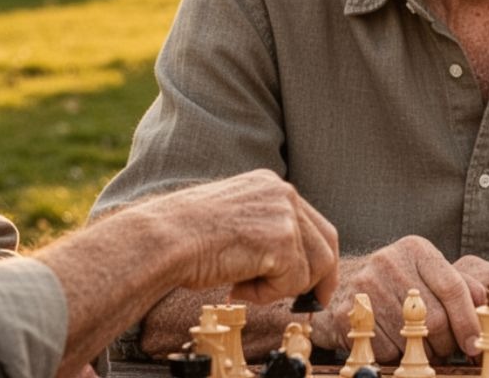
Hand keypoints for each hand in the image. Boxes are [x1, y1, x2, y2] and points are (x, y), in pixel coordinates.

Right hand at [144, 169, 338, 304]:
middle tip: (306, 303)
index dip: (319, 258)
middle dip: (318, 280)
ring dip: (282, 288)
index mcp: (270, 185)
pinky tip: (237, 286)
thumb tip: (287, 263)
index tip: (316, 285)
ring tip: (244, 286)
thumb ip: (263, 230)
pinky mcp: (282, 241)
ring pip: (315, 267)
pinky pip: (293, 283)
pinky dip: (267, 295)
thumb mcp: (232, 219)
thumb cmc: (182, 235)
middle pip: (325, 244)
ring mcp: (285, 215)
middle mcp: (284, 194)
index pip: (314, 223)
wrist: (162, 239)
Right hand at [310, 236, 478, 360]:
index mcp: (416, 249)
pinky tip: (392, 344)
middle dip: (445, 342)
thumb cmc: (398, 282)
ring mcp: (365, 285)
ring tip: (418, 345)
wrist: (344, 285)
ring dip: (420, 352)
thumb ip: (461, 286)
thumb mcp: (429, 273)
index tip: (475, 345)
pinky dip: (395, 356)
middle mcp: (389, 261)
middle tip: (444, 349)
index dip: (468, 321)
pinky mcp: (347, 311)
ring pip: (411, 338)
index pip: (453, 287)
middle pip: (434, 318)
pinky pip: (385, 349)